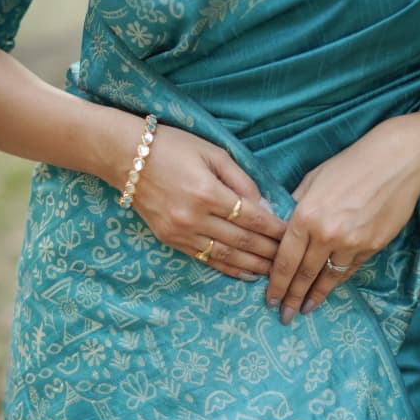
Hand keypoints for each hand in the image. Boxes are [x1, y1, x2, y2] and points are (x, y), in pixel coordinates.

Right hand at [133, 124, 285, 278]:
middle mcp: (194, 217)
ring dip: (253, 266)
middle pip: (243, 241)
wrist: (125, 157)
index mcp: (207, 192)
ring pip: (226, 255)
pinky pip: (205, 259)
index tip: (293, 236)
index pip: (252, 218)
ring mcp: (180, 232)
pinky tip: (247, 273)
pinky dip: (229, 268)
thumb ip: (241, 180)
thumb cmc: (173, 147)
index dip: (276, 230)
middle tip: (291, 258)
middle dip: (270, 251)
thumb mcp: (213, 153)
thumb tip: (265, 207)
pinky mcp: (170, 240)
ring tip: (275, 273)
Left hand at [265, 115, 419, 321]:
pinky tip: (327, 291)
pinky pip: (348, 270)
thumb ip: (295, 207)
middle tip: (283, 316)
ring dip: (314, 297)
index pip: (284, 260)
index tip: (269, 299)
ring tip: (304, 310)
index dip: (276, 284)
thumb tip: (278, 227)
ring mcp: (351, 243)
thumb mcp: (313, 180)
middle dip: (291, 298)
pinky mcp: (372, 247)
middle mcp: (326, 234)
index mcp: (305, 216)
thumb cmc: (351, 164)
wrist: (398, 161)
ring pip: (326, 278)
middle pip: (303, 275)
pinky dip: (335, 283)